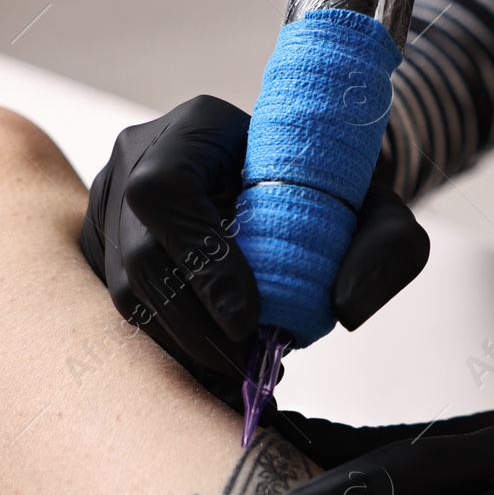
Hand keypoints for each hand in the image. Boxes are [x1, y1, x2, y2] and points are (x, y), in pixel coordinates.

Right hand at [81, 95, 429, 385]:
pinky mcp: (105, 247)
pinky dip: (171, 342)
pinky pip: (123, 305)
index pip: (165, 189)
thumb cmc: (331, 191)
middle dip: (195, 322)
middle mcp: (138, 158)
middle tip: (249, 360)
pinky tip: (218, 361)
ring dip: (182, 341)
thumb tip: (346, 307)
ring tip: (240, 366)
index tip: (250, 318)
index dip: (200, 259)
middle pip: (138, 253)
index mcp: (197, 127)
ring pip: (124, 289)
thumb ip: (389, 243)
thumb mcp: (378, 205)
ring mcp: (111, 203)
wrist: (294, 188)